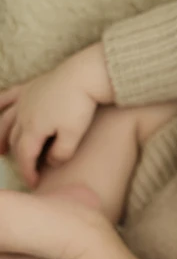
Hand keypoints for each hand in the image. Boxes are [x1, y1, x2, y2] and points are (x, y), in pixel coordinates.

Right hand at [0, 44, 113, 186]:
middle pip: (15, 141)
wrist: (86, 74)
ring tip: (0, 150)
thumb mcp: (74, 134)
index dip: (27, 172)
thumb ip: (62, 152)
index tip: (34, 184)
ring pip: (4, 121)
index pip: (25, 156)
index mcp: (34, 128)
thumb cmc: (82, 104)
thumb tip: (51, 163)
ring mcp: (24, 99)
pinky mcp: (30, 87)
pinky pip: (7, 96)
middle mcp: (23, 114)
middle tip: (27, 169)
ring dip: (0, 136)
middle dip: (19, 157)